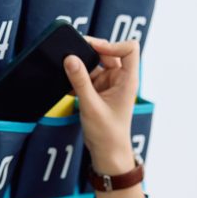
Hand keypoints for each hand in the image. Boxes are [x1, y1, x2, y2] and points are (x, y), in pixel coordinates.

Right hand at [64, 37, 139, 175]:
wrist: (107, 153)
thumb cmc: (108, 133)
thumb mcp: (90, 105)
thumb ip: (80, 81)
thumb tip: (70, 59)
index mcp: (128, 80)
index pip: (130, 49)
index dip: (113, 44)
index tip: (94, 49)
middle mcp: (120, 79)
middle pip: (108, 53)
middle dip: (90, 52)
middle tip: (72, 53)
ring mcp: (109, 84)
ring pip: (95, 64)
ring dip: (81, 67)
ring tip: (67, 70)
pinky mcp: (99, 91)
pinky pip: (87, 76)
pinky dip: (77, 78)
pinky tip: (67, 84)